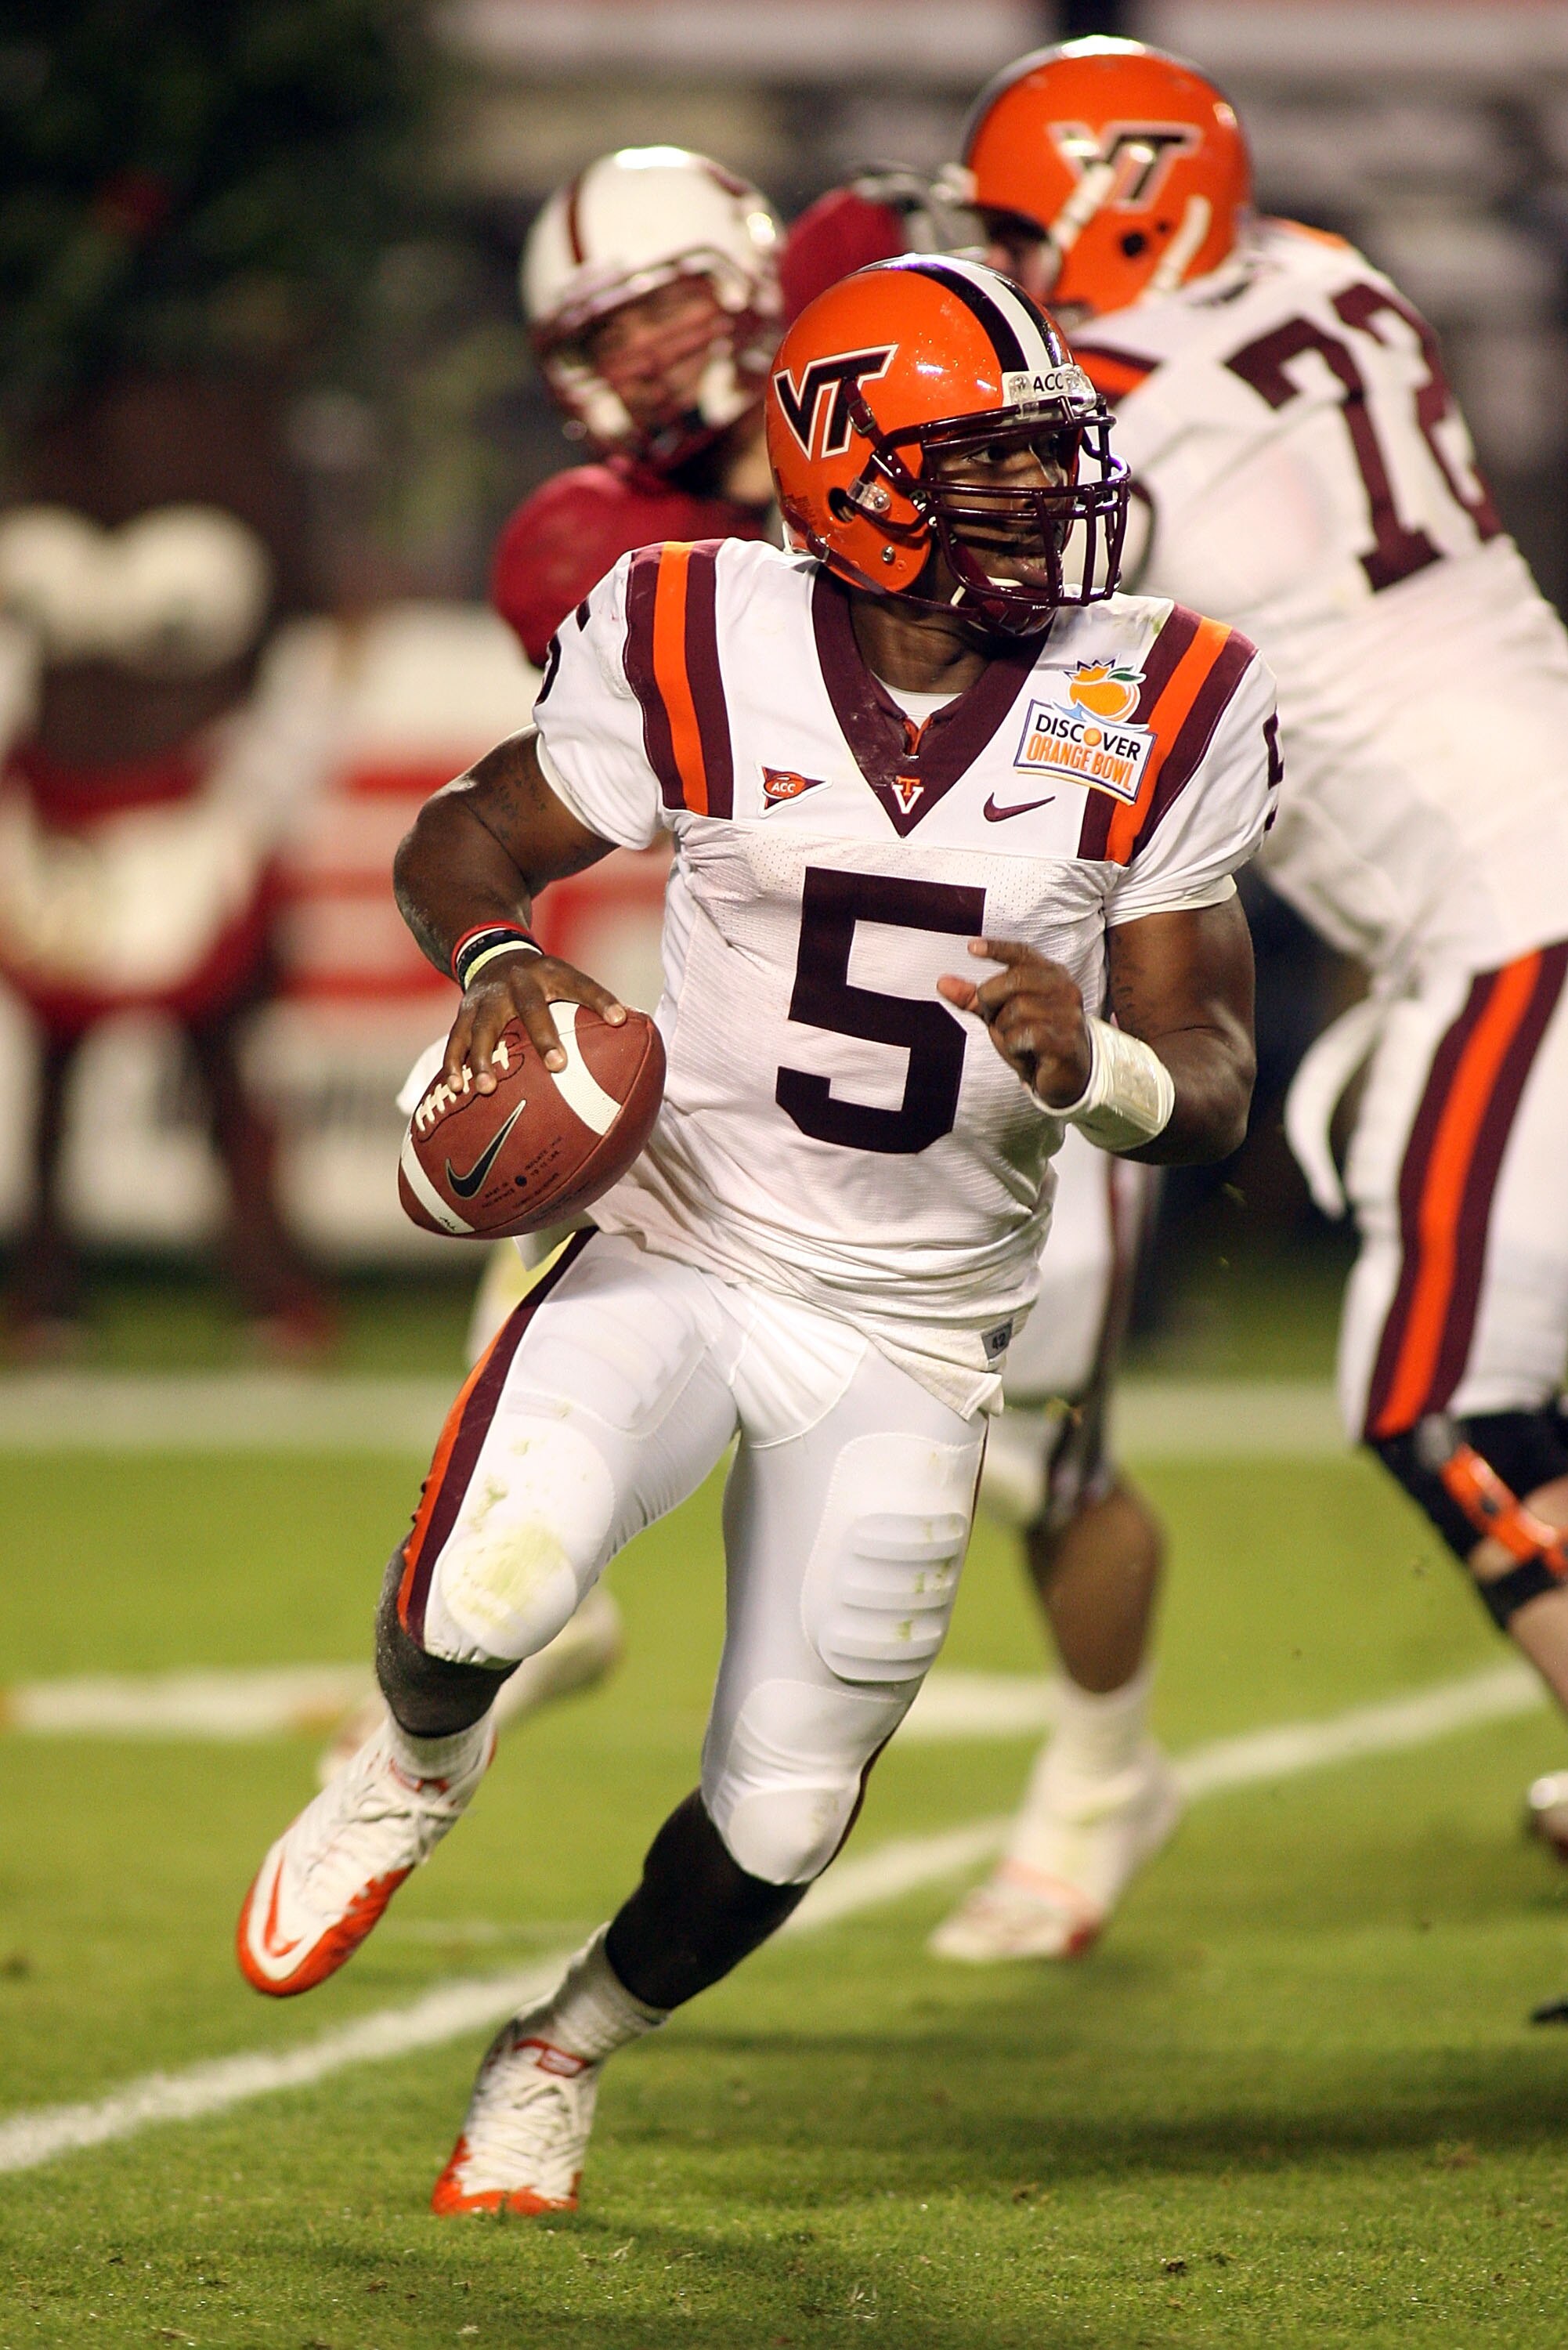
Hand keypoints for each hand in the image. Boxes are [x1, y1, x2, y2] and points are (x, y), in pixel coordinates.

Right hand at [442, 949, 625, 1093]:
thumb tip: (633, 1035)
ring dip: (482, 1058)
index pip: (581, 984)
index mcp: (551, 973)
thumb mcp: (565, 980)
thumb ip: (591, 1005)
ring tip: (486, 1088)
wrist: (492, 952)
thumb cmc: (542, 981)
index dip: (601, 999)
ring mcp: (488, 997)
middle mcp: (518, 982)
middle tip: (558, 1066)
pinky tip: (456, 1088)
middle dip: (543, 1036)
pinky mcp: (465, 1012)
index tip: (620, 1020)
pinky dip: (454, 1063)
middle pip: (530, 1008)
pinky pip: (456, 1038)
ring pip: (483, 1027)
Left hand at [937, 937, 1091, 1106]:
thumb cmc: (1034, 1039)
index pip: (1023, 953)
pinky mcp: (1065, 1041)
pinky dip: (1013, 1046)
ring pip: (1018, 1009)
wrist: (1066, 1076)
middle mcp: (1064, 989)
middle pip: (1014, 979)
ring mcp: (1068, 1014)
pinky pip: (1025, 1034)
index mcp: (1051, 975)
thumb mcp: (1001, 1015)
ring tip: (1015, 1040)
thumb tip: (942, 982)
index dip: (997, 948)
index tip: (971, 948)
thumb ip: (974, 998)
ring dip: (1004, 1029)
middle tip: (992, 1018)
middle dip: (991, 998)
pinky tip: (1023, 1052)